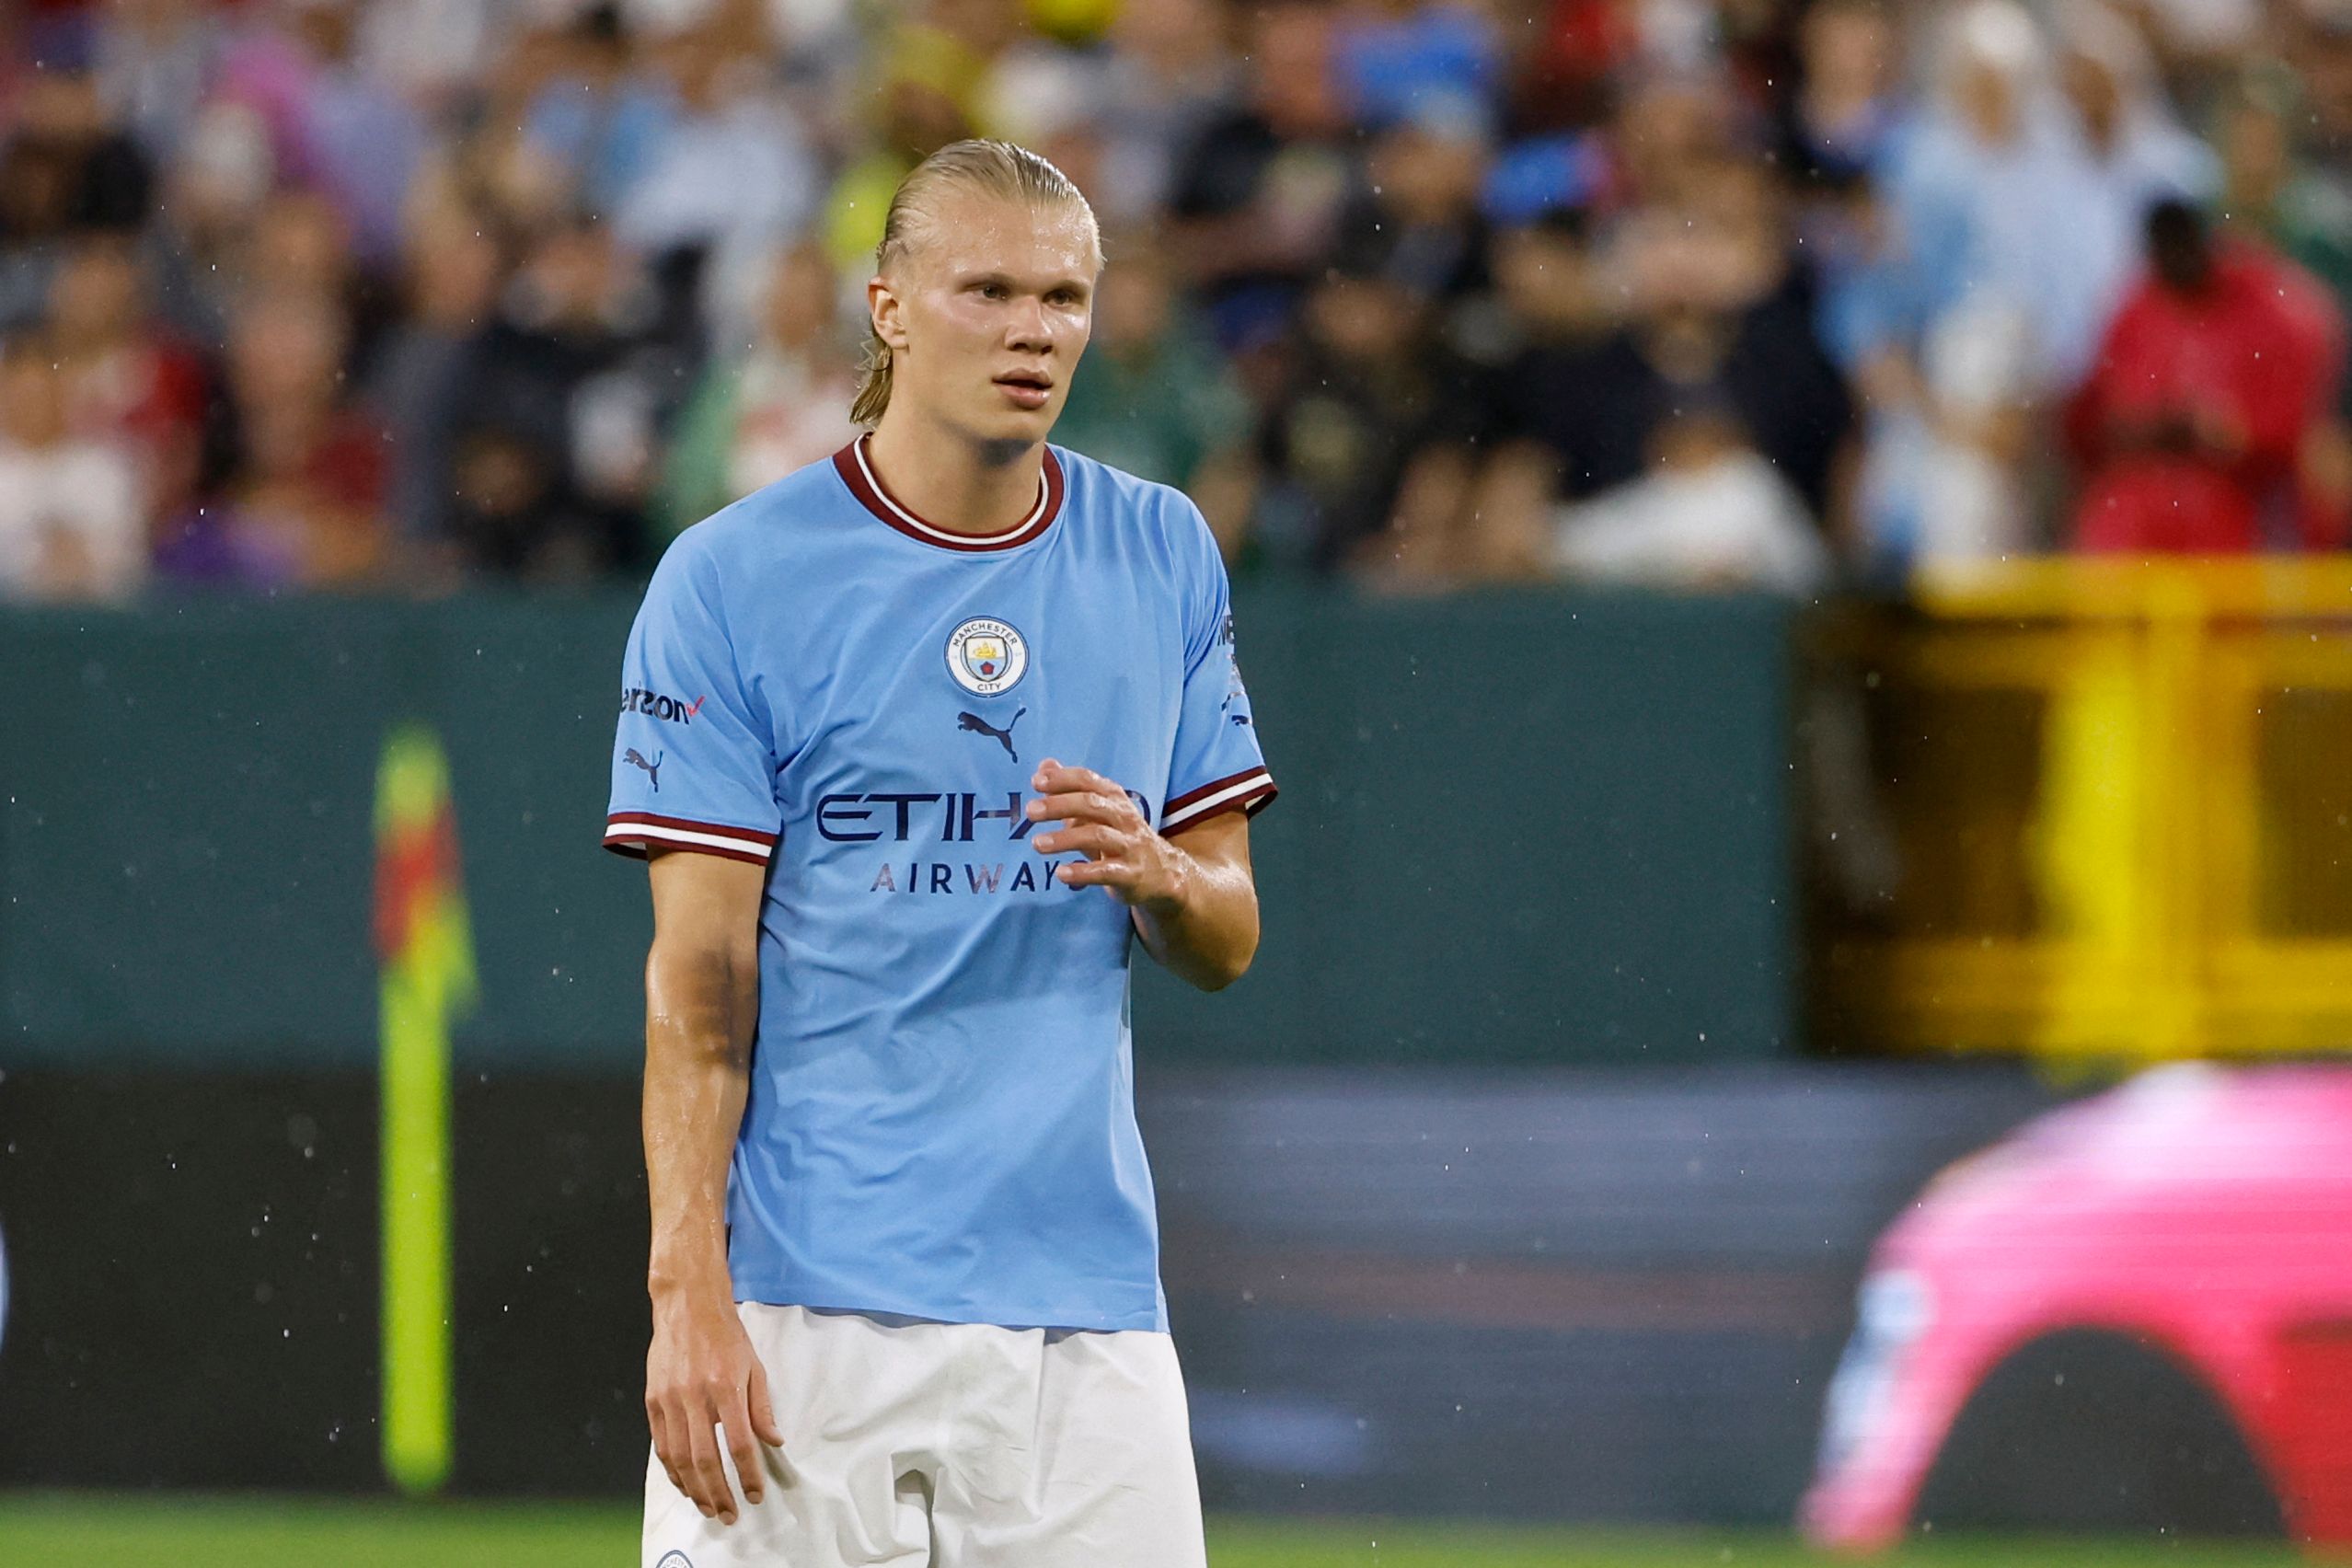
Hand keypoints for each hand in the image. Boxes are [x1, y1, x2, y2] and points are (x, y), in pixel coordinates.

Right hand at [646, 1294, 783, 1524]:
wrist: (687, 1306)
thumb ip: (762, 1407)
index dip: (747, 1474)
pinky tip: (685, 1484)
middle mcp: (694, 1396)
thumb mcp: (754, 1367)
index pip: (739, 1443)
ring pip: (679, 1458)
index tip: (755, 1494)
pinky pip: (661, 1445)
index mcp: (725, 1387)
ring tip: (708, 1507)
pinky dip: (672, 1471)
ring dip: (694, 1489)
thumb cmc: (726, 1336)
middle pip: (705, 1459)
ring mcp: (669, 1400)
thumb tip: (774, 1442)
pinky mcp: (652, 1401)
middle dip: (718, 1492)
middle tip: (729, 1514)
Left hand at [1026, 759, 1181, 908]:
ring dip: (1065, 838)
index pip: (1088, 781)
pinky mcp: (1131, 874)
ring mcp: (1130, 846)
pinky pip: (1106, 871)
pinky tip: (1061, 873)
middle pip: (1092, 804)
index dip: (1063, 779)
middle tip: (1030, 811)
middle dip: (1060, 805)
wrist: (1162, 874)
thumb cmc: (1121, 838)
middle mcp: (1124, 818)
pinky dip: (1082, 872)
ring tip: (1037, 843)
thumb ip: (1071, 790)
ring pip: (1098, 835)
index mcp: (1114, 799)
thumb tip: (1044, 766)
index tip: (1036, 782)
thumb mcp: (1099, 812)